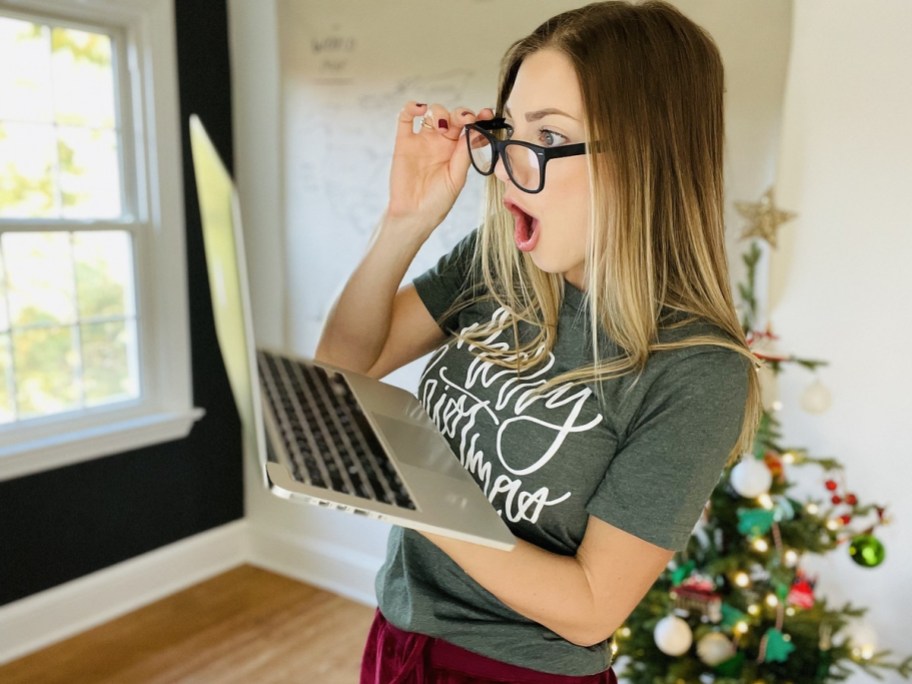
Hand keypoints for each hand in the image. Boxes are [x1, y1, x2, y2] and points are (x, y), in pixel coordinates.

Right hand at [386, 101, 493, 233]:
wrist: (414, 214)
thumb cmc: (437, 201)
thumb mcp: (457, 178)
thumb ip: (464, 154)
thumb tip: (477, 131)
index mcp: (457, 150)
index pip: (470, 127)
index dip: (479, 118)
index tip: (487, 115)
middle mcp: (441, 142)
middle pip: (453, 116)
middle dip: (461, 113)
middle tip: (465, 120)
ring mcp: (422, 140)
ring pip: (433, 113)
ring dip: (440, 112)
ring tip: (443, 125)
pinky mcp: (404, 141)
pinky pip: (406, 118)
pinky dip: (412, 107)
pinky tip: (420, 109)